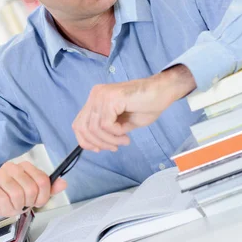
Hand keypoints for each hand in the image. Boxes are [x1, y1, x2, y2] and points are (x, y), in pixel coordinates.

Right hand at [0, 161, 66, 218]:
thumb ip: (47, 188)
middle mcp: (12, 167)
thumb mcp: (30, 193)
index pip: (43, 180)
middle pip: (32, 189)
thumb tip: (63, 183)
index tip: (38, 202)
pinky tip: (4, 207)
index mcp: (24, 166)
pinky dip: (7, 210)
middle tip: (22, 204)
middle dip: (29, 203)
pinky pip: (5, 202)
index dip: (44, 196)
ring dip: (17, 207)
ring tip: (12, 206)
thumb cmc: (7, 195)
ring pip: (18, 196)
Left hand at [72, 65, 195, 151]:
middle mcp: (96, 94)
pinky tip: (126, 132)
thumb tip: (96, 144)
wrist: (163, 91)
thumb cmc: (146, 104)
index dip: (86, 141)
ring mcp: (102, 95)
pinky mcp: (111, 98)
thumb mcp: (121, 122)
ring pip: (94, 128)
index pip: (79, 123)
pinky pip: (105, 124)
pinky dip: (115, 133)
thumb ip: (107, 129)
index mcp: (96, 99)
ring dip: (109, 140)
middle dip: (97, 143)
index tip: (99, 149)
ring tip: (124, 140)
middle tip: (114, 147)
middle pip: (82, 127)